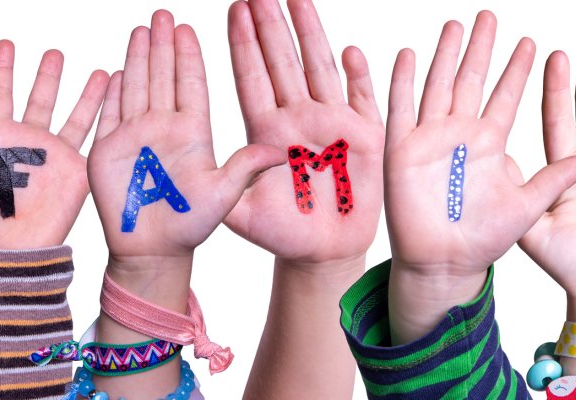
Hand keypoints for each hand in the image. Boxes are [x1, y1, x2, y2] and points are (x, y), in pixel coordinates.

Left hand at [0, 40, 107, 250]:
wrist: (14, 249)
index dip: (2, 70)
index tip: (7, 45)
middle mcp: (28, 143)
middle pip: (40, 99)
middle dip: (48, 76)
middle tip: (55, 52)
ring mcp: (54, 155)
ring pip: (73, 115)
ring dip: (86, 94)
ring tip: (102, 72)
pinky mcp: (76, 169)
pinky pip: (93, 138)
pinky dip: (106, 118)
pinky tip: (117, 101)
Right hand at [88, 10, 284, 261]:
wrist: (154, 250)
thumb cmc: (191, 225)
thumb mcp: (225, 193)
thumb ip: (247, 167)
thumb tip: (282, 149)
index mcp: (193, 133)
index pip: (190, 84)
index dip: (188, 56)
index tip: (188, 29)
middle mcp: (164, 128)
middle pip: (162, 76)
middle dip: (163, 44)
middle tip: (164, 14)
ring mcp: (136, 136)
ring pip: (137, 86)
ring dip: (138, 57)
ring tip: (142, 29)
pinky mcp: (109, 149)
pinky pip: (110, 112)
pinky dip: (112, 91)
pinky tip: (116, 68)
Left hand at [223, 0, 383, 264]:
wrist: (322, 253)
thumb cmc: (282, 233)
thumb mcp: (244, 214)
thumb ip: (231, 188)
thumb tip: (211, 167)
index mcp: (267, 130)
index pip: (253, 78)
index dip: (245, 44)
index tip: (236, 9)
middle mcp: (299, 118)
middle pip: (284, 62)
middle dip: (273, 25)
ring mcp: (333, 124)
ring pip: (320, 69)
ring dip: (311, 34)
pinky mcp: (365, 138)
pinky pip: (363, 100)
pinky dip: (359, 78)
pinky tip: (351, 52)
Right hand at [384, 11, 575, 341]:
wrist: (446, 264)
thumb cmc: (484, 240)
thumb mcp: (529, 207)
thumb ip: (555, 180)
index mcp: (490, 143)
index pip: (506, 95)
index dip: (516, 69)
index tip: (530, 41)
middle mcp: (460, 134)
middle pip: (471, 79)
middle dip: (481, 48)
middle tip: (490, 15)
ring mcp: (430, 139)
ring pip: (438, 85)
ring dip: (445, 55)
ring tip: (455, 25)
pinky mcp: (403, 151)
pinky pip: (402, 110)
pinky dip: (404, 82)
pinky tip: (410, 55)